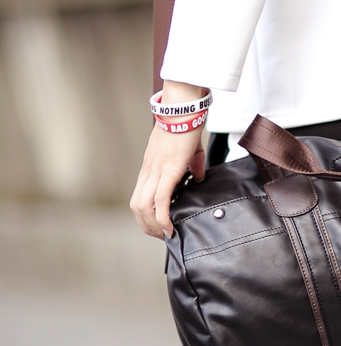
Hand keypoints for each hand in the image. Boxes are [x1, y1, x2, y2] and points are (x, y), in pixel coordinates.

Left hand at [130, 81, 208, 238]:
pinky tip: (169, 228)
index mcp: (151, 167)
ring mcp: (156, 171)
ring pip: (143, 207)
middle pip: (136, 207)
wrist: (183, 109)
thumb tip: (197, 177)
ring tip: (166, 235)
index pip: (140, 197)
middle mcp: (149, 171)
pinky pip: (160, 200)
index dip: (147, 216)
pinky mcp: (167, 171)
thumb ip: (192, 165)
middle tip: (162, 236)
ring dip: (153, 226)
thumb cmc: (185, 124)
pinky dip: (162, 217)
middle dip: (147, 226)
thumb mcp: (189, 150)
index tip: (160, 226)